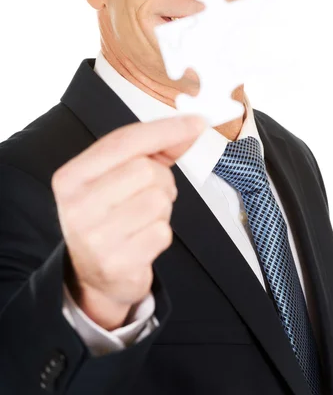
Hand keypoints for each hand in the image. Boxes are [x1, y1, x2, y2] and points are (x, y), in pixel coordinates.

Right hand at [52, 114, 205, 329]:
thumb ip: (154, 147)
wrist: (93, 274)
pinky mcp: (116, 264)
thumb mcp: (119, 176)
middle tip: (154, 192)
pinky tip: (144, 239)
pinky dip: (161, 232)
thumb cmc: (110, 214)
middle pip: (145, 170)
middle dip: (162, 179)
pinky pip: (162, 232)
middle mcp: (77, 206)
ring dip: (163, 208)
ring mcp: (94, 237)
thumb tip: (192, 125)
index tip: (197, 122)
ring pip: (157, 200)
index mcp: (72, 177)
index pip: (123, 141)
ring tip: (145, 217)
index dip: (164, 129)